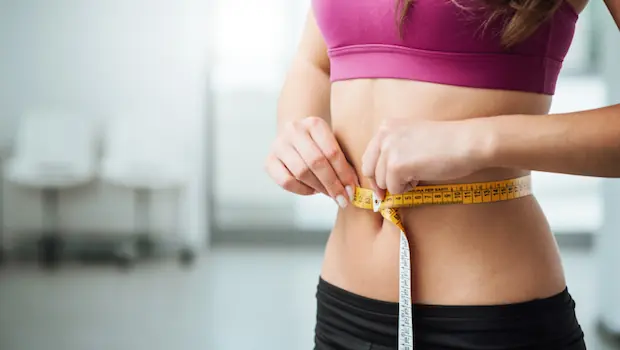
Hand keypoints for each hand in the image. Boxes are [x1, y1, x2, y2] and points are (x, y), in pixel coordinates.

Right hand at [264, 116, 358, 207]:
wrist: (294, 138)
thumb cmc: (320, 145)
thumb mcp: (333, 145)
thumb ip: (343, 162)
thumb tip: (353, 188)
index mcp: (314, 123)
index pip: (331, 151)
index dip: (343, 174)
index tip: (352, 190)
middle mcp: (294, 130)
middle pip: (316, 162)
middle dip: (332, 184)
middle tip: (343, 199)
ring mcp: (279, 145)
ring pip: (301, 172)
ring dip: (318, 188)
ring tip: (330, 194)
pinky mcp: (269, 161)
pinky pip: (286, 181)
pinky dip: (302, 190)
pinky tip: (312, 190)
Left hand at [361, 118, 486, 195]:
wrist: (467, 142)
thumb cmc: (447, 142)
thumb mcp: (412, 138)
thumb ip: (395, 150)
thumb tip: (382, 177)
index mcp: (386, 126)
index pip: (369, 156)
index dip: (376, 173)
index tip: (382, 186)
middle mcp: (383, 135)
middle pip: (369, 170)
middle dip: (381, 183)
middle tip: (395, 190)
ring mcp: (388, 150)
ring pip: (382, 182)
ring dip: (399, 185)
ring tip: (418, 175)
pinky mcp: (396, 166)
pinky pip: (394, 189)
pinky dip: (406, 189)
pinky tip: (421, 178)